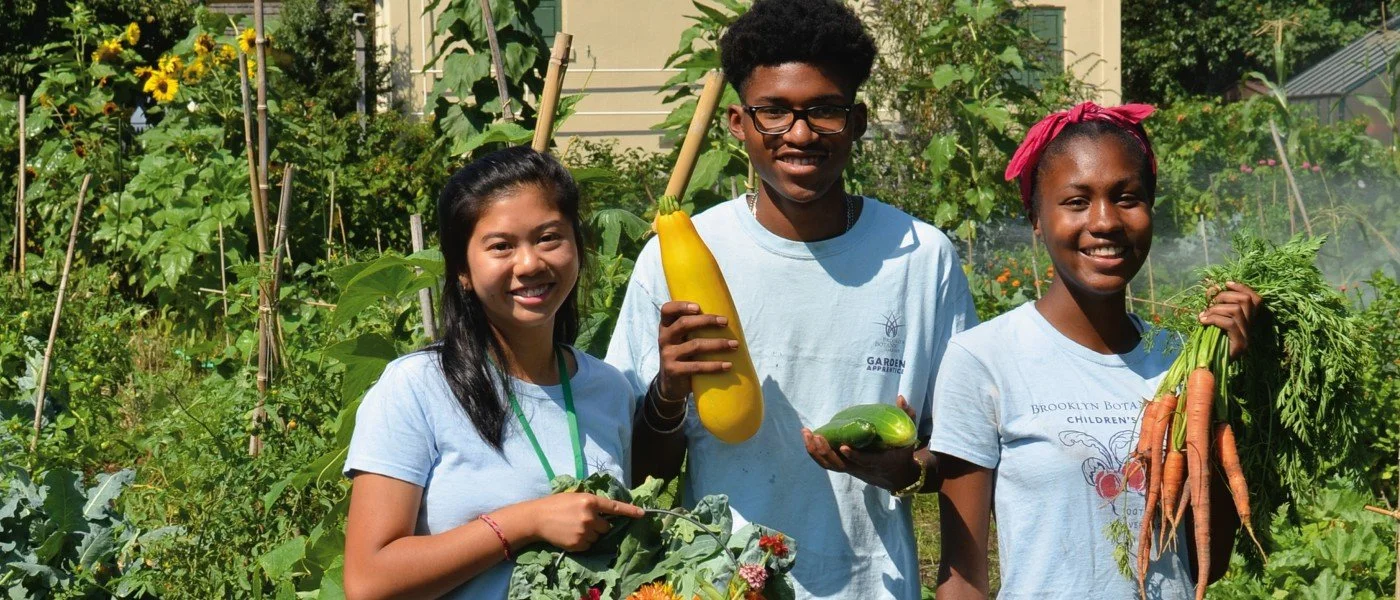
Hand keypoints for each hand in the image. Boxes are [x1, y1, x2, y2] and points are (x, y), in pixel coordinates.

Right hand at [524, 493, 644, 551]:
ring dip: (591, 534)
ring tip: (574, 528)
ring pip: (597, 537)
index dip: (630, 511)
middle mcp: (589, 516)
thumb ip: (591, 502)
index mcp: (590, 500)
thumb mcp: (575, 496)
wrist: (537, 518)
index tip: (642, 514)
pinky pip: (589, 545)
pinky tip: (571, 535)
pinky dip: (583, 542)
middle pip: (606, 527)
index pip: (614, 507)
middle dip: (599, 526)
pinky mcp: (578, 544)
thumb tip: (606, 511)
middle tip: (584, 521)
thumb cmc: (556, 504)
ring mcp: (584, 531)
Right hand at [657, 301, 735, 400]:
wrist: (670, 385)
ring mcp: (667, 355)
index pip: (667, 310)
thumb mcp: (681, 340)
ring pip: (695, 345)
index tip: (699, 307)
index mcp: (666, 327)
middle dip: (707, 321)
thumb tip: (723, 318)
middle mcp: (664, 339)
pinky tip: (728, 365)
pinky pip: (697, 367)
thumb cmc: (683, 355)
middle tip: (725, 322)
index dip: (681, 306)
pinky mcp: (673, 371)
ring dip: (718, 344)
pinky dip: (714, 366)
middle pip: (684, 324)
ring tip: (734, 345)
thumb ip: (692, 328)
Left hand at [802, 396, 921, 490]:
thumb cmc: (901, 452)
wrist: (896, 475)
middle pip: (839, 464)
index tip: (843, 446)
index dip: (853, 456)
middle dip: (825, 451)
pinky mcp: (844, 466)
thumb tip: (900, 398)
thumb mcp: (907, 436)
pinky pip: (826, 463)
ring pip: (830, 464)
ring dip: (816, 451)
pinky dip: (815, 453)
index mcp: (879, 461)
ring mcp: (851, 468)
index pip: (864, 461)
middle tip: (815, 436)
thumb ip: (906, 416)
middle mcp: (862, 468)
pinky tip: (807, 438)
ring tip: (806, 434)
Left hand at [1199, 281, 1262, 358]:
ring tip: (1204, 315)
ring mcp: (1247, 336)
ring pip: (1236, 310)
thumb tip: (1212, 290)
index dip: (1242, 288)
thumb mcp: (1214, 321)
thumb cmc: (1209, 341)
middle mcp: (1251, 327)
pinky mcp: (1240, 344)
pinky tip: (1203, 321)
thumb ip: (1217, 307)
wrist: (1210, 367)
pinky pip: (1229, 323)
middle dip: (1225, 296)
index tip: (1226, 283)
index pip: (1255, 299)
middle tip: (1210, 302)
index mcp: (1248, 320)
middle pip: (1245, 301)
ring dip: (1216, 309)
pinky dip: (1214, 319)